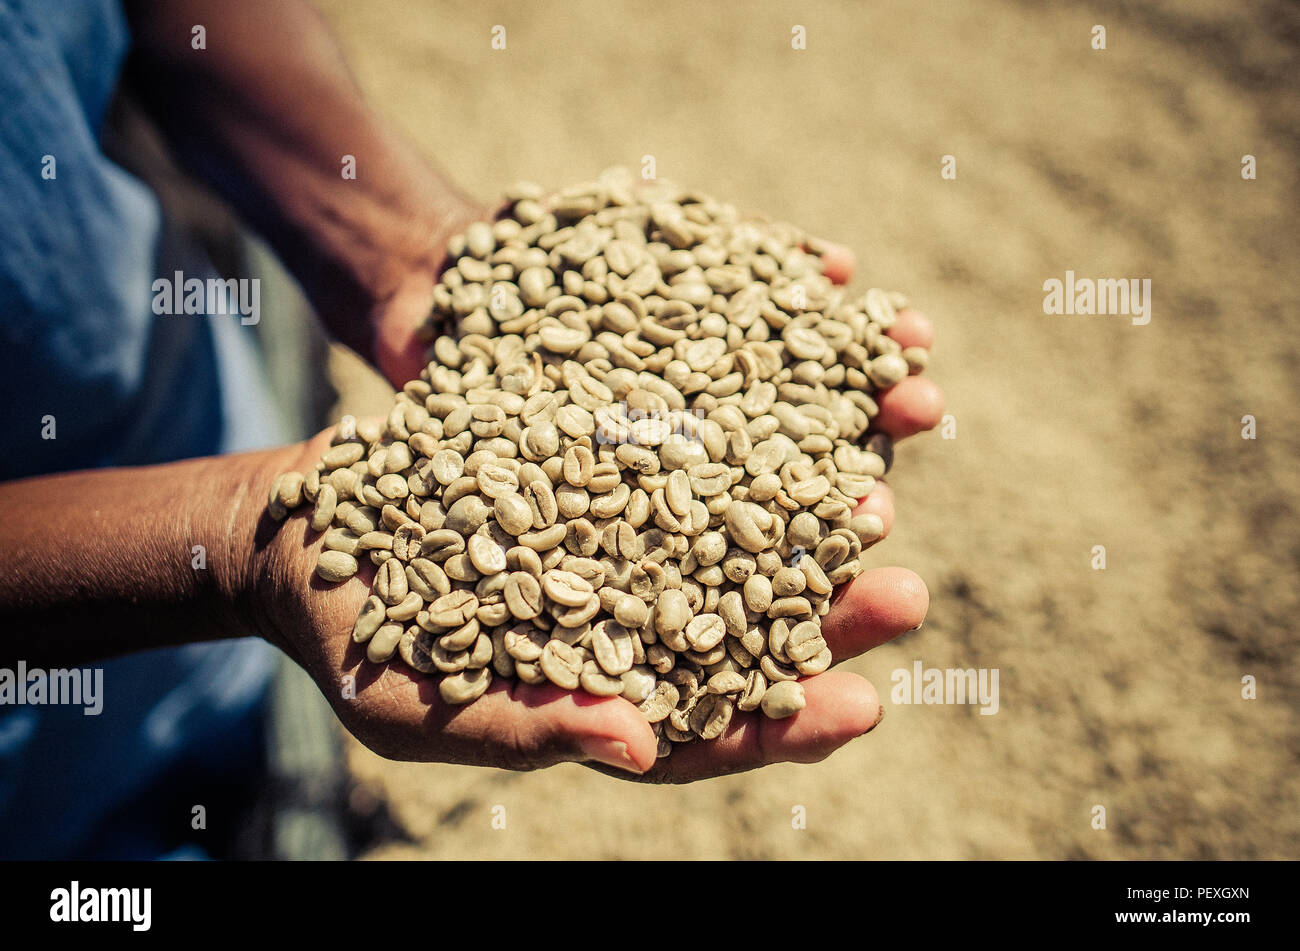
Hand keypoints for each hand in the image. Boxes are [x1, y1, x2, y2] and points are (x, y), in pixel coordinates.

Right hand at [248, 247, 943, 781]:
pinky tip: (807, 357)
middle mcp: (643, 607)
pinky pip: (695, 425)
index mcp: (610, 691)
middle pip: (757, 619)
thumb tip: (640, 745)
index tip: (861, 707)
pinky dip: (752, 393)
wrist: (303, 518)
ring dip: (814, 489)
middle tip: (905, 587)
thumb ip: (526, 725)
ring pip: (746, 514)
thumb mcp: (416, 700)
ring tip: (880, 460)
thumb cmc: (350, 629)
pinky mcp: (614, 446)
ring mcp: (635, 523)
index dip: (787, 720)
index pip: (716, 723)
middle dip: (833, 607)